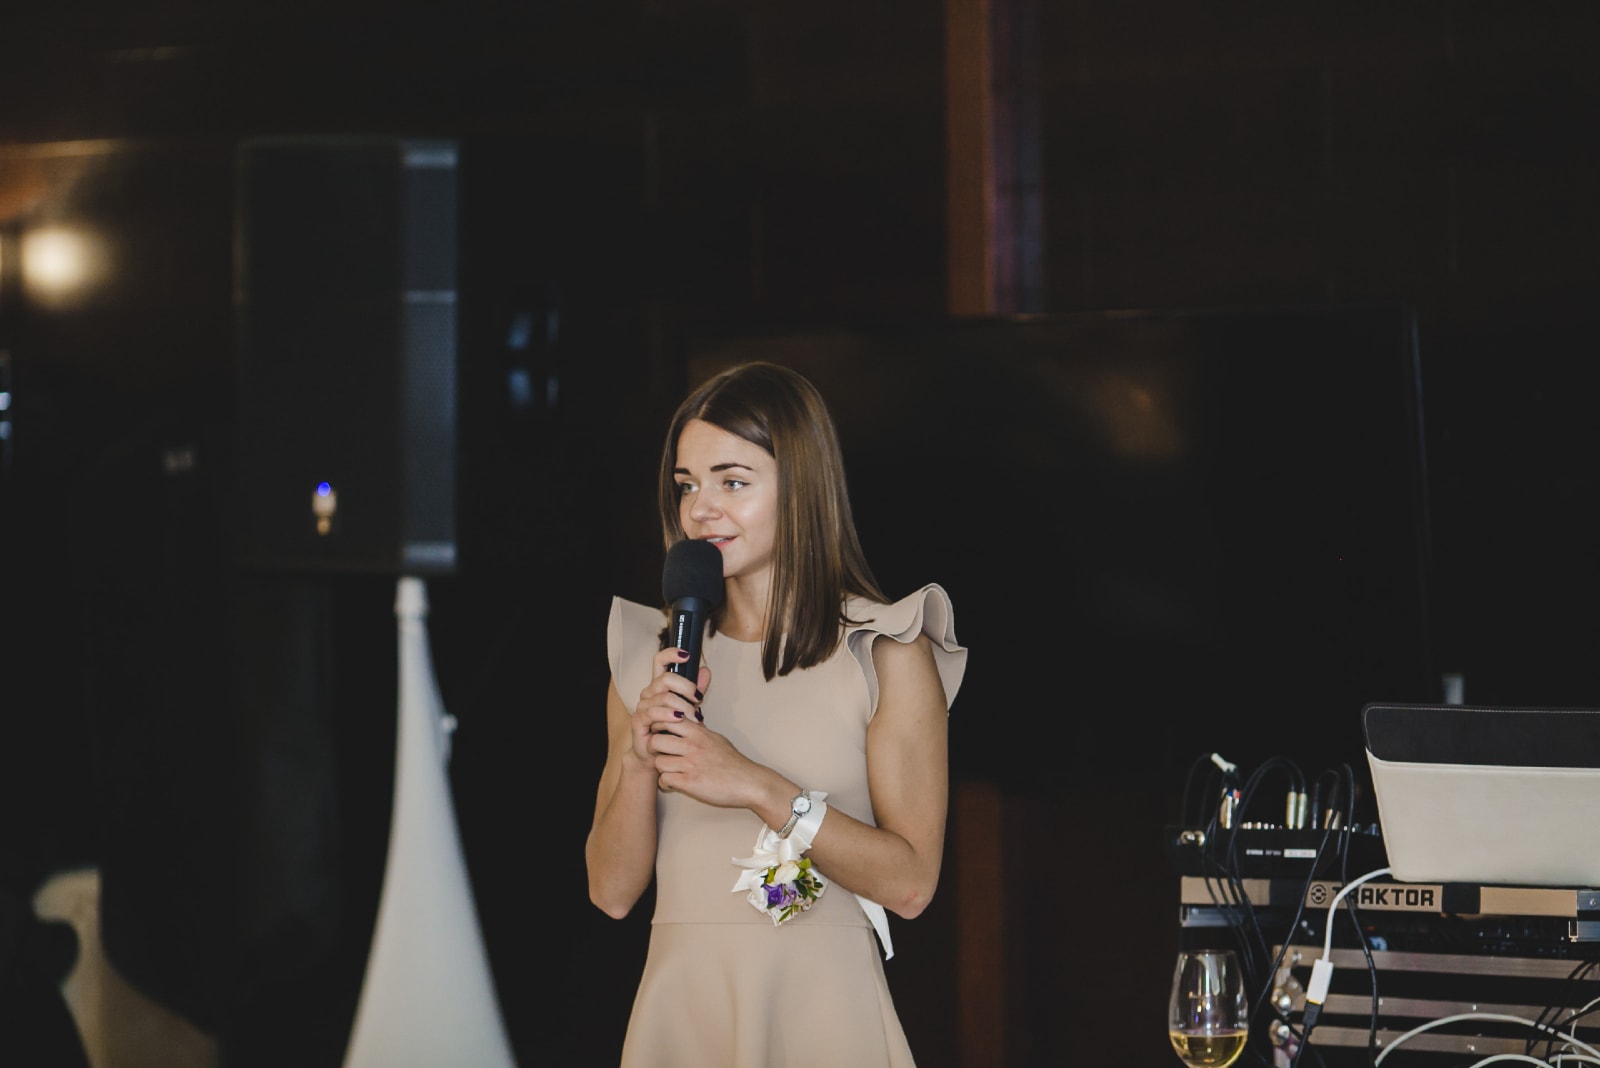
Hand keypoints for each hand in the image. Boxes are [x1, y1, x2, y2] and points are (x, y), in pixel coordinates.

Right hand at [630, 647, 709, 765]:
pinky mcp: (638, 721)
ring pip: (664, 697)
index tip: (687, 655)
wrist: (660, 754)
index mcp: (659, 685)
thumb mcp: (689, 707)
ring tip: (695, 718)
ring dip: (683, 706)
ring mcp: (642, 706)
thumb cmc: (674, 729)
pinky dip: (668, 715)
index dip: (671, 654)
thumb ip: (696, 690)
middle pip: (666, 678)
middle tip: (699, 700)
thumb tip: (705, 670)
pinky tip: (679, 719)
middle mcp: (649, 692)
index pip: (660, 661)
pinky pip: (653, 713)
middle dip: (687, 687)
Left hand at [647, 716, 769, 809]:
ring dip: (661, 769)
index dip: (658, 727)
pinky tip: (674, 783)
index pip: (666, 720)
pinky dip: (666, 784)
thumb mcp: (716, 739)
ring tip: (669, 771)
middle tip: (660, 755)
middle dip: (654, 750)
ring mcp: (690, 765)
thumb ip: (698, 731)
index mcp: (699, 733)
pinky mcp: (690, 783)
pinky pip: (664, 780)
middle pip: (655, 741)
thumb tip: (687, 722)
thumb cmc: (734, 763)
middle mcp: (693, 746)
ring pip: (658, 763)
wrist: (749, 783)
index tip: (661, 735)